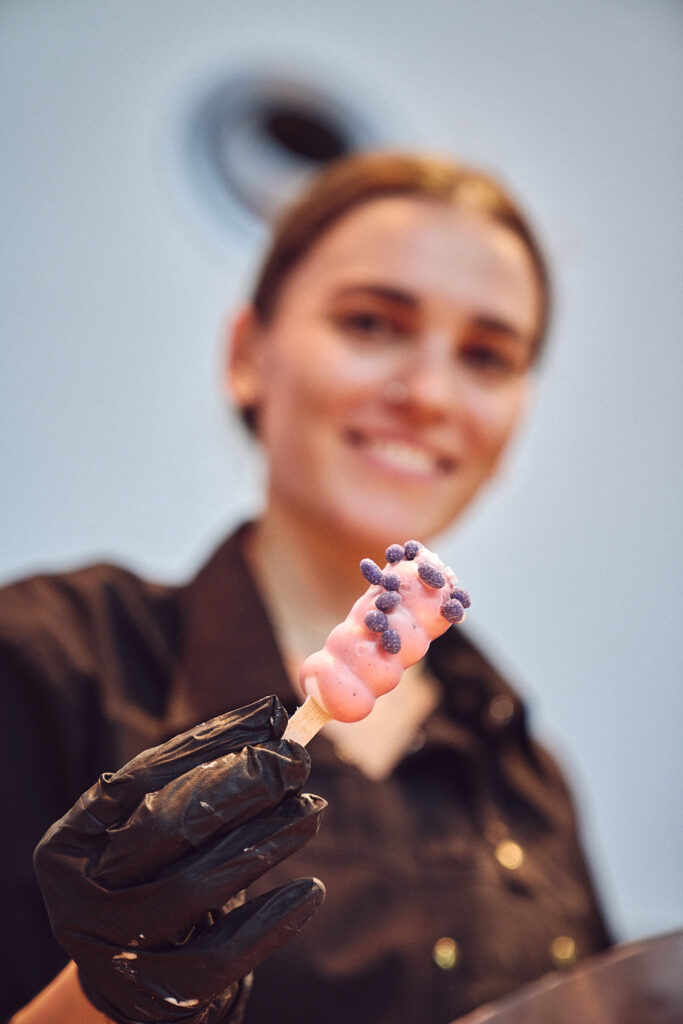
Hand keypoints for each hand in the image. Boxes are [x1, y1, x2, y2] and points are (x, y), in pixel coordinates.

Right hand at [33, 696, 325, 1023]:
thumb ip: (200, 775)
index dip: (208, 746)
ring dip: (261, 843)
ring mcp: (114, 952)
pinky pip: (221, 956)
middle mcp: (79, 899)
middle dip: (237, 790)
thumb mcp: (160, 825)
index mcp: (69, 845)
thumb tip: (269, 719)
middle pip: (163, 832)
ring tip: (309, 810)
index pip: (139, 779)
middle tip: (293, 764)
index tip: (268, 722)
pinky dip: (271, 922)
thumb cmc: (154, 877)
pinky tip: (311, 890)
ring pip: (192, 889)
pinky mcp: (158, 996)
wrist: (135, 977)